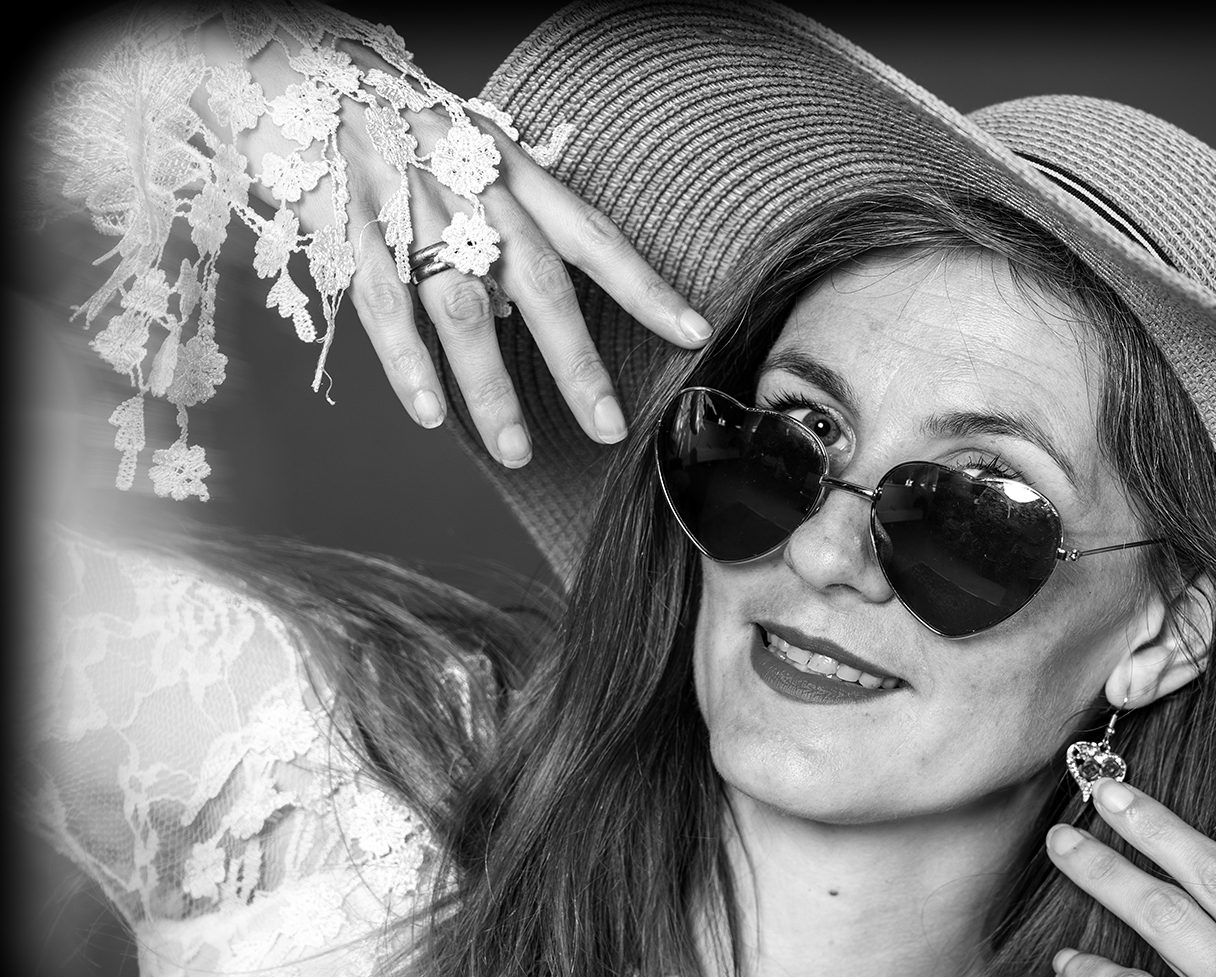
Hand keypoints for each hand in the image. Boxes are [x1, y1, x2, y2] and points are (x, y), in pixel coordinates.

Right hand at [341, 98, 712, 465]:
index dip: (645, 285)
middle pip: (539, 283)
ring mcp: (409, 206)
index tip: (694, 333)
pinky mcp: (347, 223)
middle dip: (577, 362)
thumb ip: (505, 219)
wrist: (292, 60)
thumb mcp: (468, 148)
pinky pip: (382, 304)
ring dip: (491, 387)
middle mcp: (472, 187)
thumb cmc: (392, 116)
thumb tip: (528, 305)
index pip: (593, 234)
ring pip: (462, 308)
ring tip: (516, 450)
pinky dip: (406, 363)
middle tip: (608, 426)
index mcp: (510, 169)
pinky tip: (432, 413)